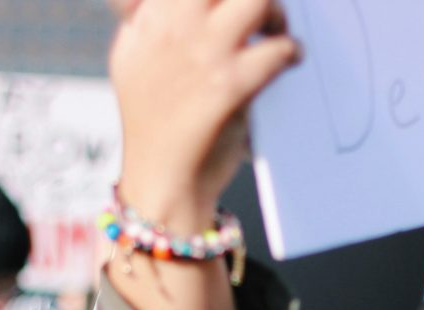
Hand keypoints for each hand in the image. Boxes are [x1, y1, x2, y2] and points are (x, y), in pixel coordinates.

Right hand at [109, 0, 299, 230]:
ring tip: (279, 30)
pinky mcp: (230, 86)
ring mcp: (204, 54)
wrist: (161, 178)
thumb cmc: (151, 124)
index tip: (229, 3)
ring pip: (257, 1)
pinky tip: (291, 58)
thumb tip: (155, 0)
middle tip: (263, 9)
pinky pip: (276, 50)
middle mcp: (174, 26)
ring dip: (276, 11)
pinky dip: (291, 51)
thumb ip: (145, 20)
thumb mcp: (132, 60)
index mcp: (149, 17)